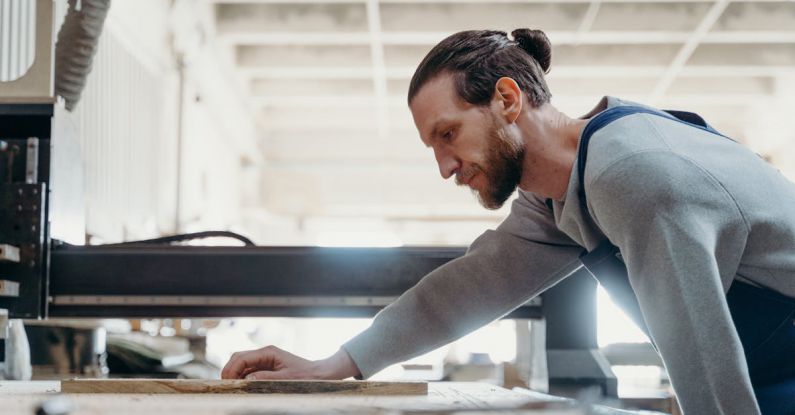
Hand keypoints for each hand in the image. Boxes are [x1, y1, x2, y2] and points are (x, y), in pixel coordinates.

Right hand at [221, 346, 360, 379]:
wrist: (318, 374)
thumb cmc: (305, 376)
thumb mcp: (285, 379)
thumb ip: (265, 378)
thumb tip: (247, 379)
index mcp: (268, 352)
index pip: (242, 358)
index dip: (231, 369)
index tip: (227, 382)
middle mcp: (264, 354)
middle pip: (238, 358)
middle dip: (229, 371)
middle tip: (226, 386)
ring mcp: (264, 360)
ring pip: (242, 364)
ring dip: (235, 375)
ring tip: (232, 388)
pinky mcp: (266, 367)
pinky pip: (248, 371)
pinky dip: (242, 378)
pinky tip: (242, 387)